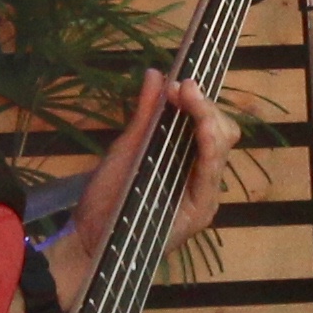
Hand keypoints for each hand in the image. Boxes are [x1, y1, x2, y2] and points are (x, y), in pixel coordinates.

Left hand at [89, 69, 242, 248]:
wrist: (88, 239)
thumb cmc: (107, 196)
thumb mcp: (127, 148)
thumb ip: (145, 114)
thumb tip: (156, 73)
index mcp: (190, 164)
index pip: (212, 126)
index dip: (200, 101)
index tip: (180, 82)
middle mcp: (203, 181)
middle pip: (224, 134)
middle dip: (208, 107)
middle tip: (183, 88)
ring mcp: (203, 198)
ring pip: (221, 149)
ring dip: (208, 118)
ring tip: (189, 96)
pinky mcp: (198, 213)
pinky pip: (211, 175)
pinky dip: (208, 147)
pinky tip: (200, 128)